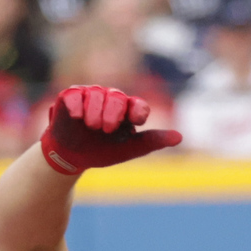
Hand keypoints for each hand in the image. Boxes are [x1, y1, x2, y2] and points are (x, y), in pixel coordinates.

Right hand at [39, 85, 181, 175]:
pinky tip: (77, 117)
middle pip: (116, 97)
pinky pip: (74, 94)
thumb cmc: (102, 151)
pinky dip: (77, 104)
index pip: (137, 105)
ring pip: (96, 94)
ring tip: (90, 126)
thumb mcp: (128, 149)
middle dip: (112, 112)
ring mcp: (90, 95)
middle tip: (106, 129)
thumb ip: (151, 141)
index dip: (138, 110)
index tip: (136, 120)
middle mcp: (110, 98)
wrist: (71, 157)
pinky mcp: (70, 96)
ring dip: (94, 110)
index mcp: (127, 110)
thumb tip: (179, 137)